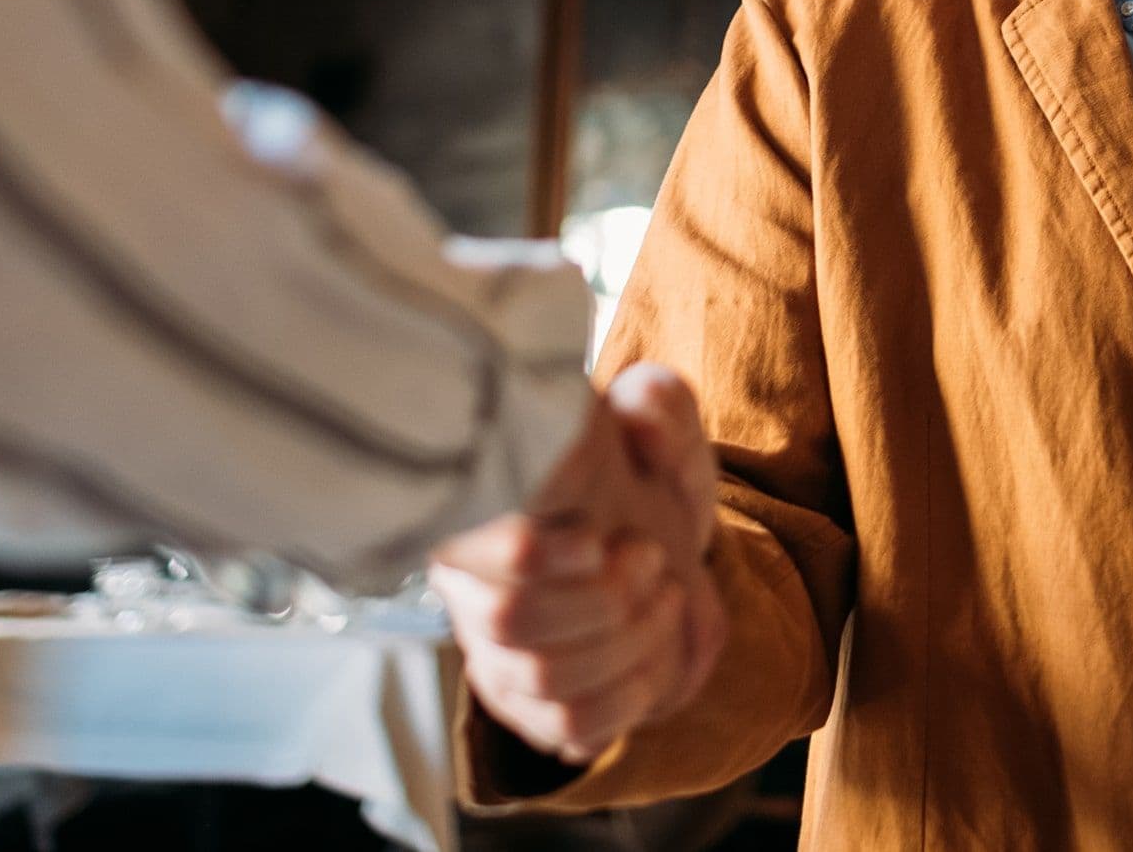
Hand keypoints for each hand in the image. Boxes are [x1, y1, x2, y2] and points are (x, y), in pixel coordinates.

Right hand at [433, 365, 726, 762]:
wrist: (667, 551)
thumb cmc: (643, 477)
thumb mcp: (659, 424)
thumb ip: (656, 404)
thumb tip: (638, 416)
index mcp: (474, 514)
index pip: (465, 548)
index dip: (535, 552)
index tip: (598, 535)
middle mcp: (467, 592)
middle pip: (506, 620)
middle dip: (600, 595)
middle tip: (649, 558)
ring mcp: (497, 660)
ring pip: (545, 679)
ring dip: (627, 639)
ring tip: (664, 595)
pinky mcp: (536, 710)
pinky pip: (571, 728)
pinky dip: (630, 692)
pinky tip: (656, 649)